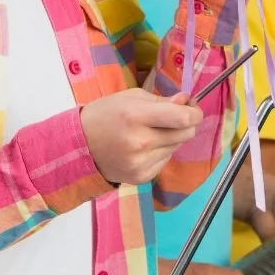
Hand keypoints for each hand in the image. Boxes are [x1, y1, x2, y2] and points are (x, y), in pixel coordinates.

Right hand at [80, 89, 201, 184]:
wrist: (80, 146)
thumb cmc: (105, 115)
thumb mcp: (130, 97)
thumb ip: (161, 100)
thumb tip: (186, 101)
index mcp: (136, 116)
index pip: (182, 118)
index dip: (194, 113)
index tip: (193, 109)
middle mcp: (140, 142)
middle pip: (185, 134)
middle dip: (186, 124)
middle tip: (175, 118)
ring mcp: (141, 163)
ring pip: (176, 147)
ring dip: (170, 138)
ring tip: (149, 132)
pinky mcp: (141, 177)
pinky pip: (165, 161)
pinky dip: (160, 152)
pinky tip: (143, 147)